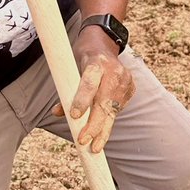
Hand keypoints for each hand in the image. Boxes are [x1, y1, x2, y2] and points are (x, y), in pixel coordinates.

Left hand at [52, 28, 134, 152]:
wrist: (105, 42)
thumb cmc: (83, 56)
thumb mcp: (72, 67)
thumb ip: (67, 90)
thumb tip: (58, 113)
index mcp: (96, 62)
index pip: (89, 83)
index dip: (82, 100)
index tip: (74, 116)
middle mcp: (114, 71)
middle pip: (104, 103)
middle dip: (94, 125)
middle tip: (83, 141)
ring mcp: (126, 80)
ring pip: (113, 110)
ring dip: (103, 130)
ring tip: (95, 147)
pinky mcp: (131, 88)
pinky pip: (118, 108)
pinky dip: (108, 119)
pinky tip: (102, 127)